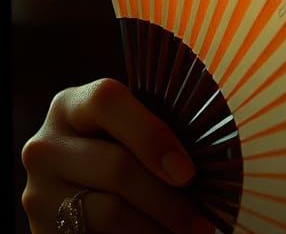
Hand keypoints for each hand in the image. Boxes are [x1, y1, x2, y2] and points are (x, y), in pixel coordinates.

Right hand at [22, 78, 212, 232]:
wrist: (76, 186)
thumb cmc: (120, 145)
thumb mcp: (130, 125)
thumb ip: (155, 124)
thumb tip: (211, 148)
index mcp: (71, 105)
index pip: (107, 101)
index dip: (151, 135)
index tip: (187, 172)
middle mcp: (46, 145)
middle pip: (116, 166)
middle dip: (167, 198)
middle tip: (201, 219)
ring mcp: (38, 191)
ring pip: (108, 212)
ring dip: (156, 227)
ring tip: (188, 231)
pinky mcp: (40, 230)